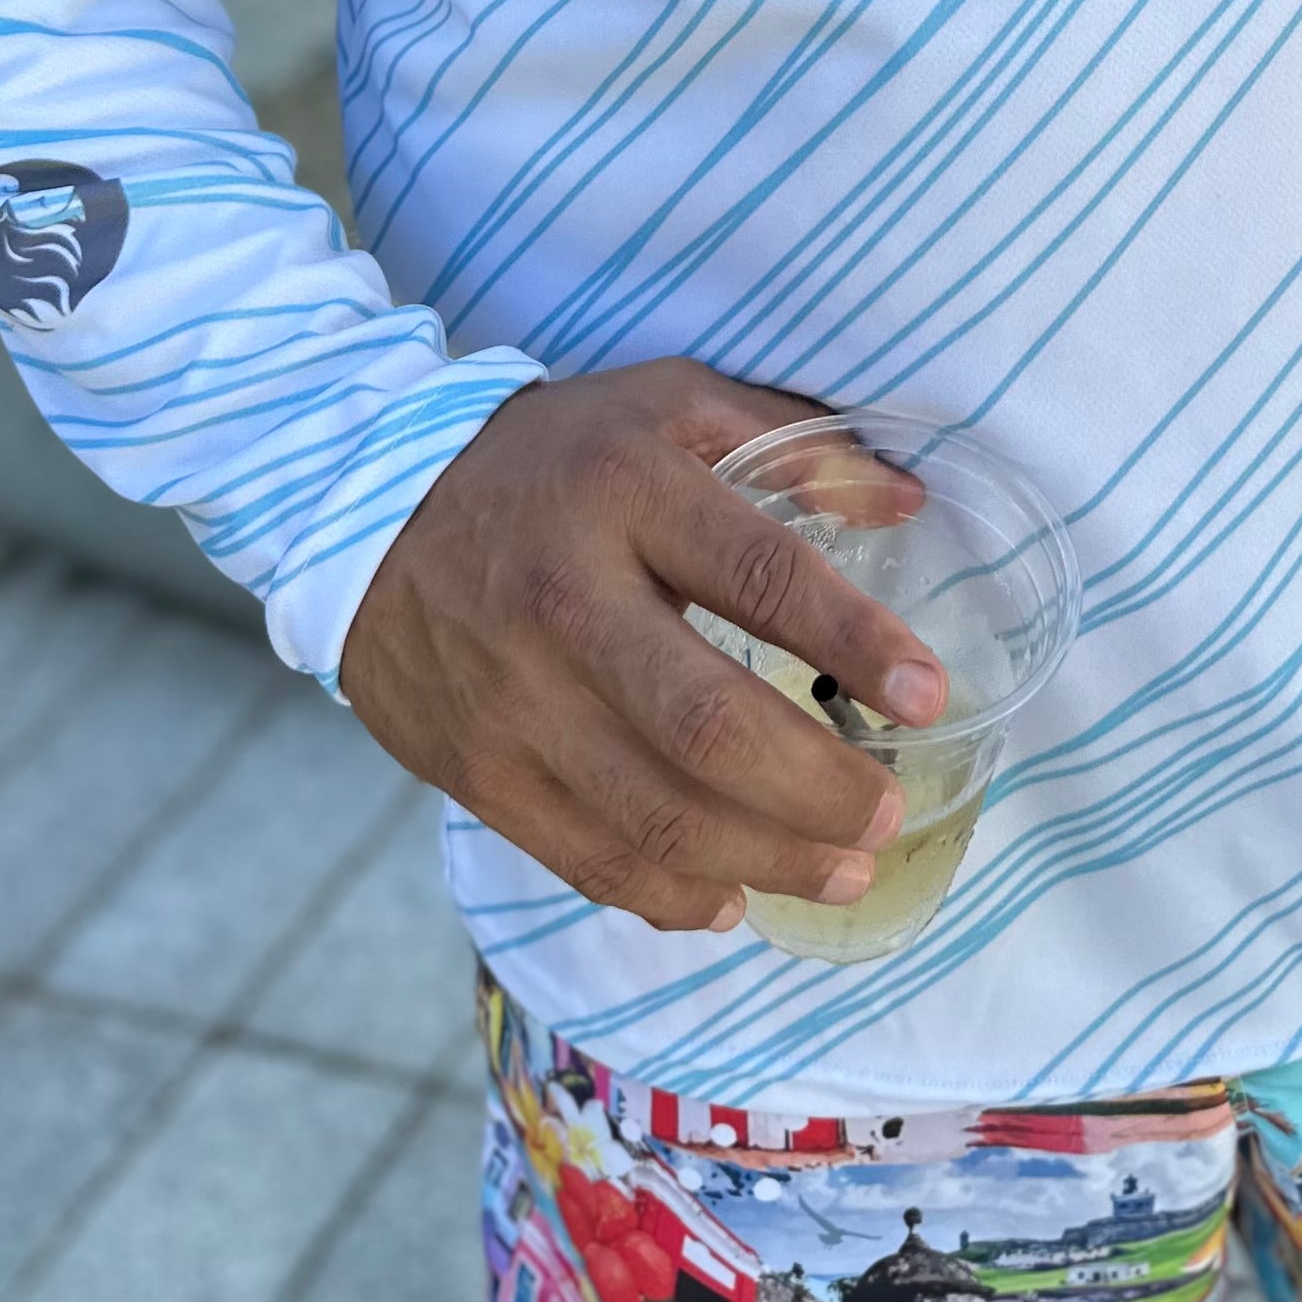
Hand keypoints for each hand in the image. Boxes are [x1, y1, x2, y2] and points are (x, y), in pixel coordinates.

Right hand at [340, 360, 946, 935]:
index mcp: (627, 492)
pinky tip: (735, 896)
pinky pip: (587, 857)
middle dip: (820, 790)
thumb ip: (791, 442)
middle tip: (890, 813)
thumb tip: (908, 501)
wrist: (370, 505)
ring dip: (768, 859)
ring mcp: (515, 698)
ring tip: (845, 870)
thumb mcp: (667, 405)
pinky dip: (671, 896)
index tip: (931, 696)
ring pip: (655, 814)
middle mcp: (567, 600)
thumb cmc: (553, 456)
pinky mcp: (477, 770)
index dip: (855, 642)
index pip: (761, 576)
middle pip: (710, 726)